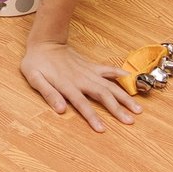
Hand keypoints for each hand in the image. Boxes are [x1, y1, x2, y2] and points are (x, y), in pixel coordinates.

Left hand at [21, 42, 141, 131]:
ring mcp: (88, 71)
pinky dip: (119, 74)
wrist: (44, 42)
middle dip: (117, 109)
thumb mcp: (34, 78)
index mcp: (67, 85)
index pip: (82, 104)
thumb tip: (60, 109)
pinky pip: (108, 70)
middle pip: (103, 95)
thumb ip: (48, 93)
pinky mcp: (91, 66)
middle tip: (130, 121)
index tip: (103, 129)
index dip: (92, 117)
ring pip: (110, 85)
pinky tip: (130, 79)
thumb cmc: (36, 63)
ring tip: (138, 108)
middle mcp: (81, 79)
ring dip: (124, 96)